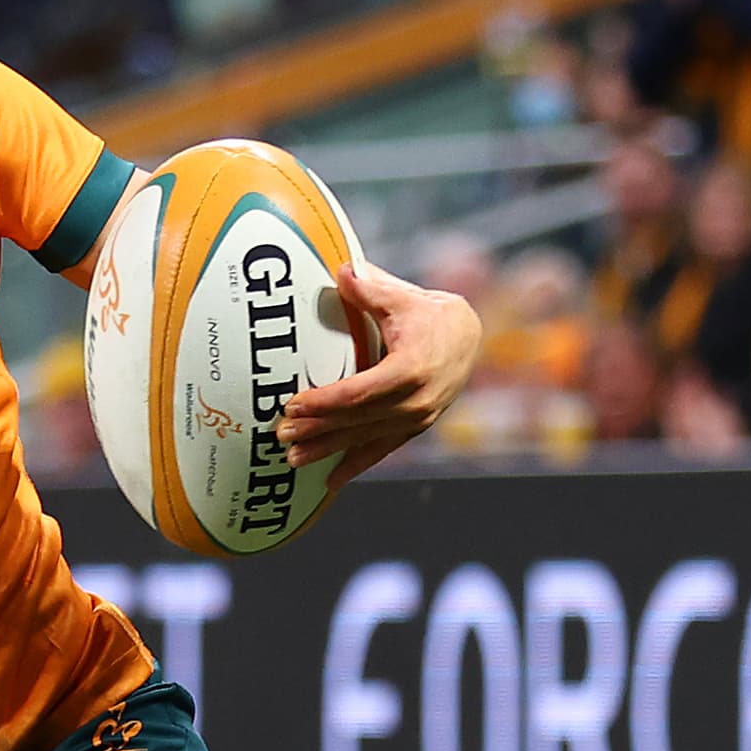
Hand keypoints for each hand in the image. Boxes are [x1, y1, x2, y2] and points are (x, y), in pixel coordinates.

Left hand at [287, 262, 480, 478]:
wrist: (469, 337)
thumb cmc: (431, 314)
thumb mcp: (402, 297)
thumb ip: (370, 287)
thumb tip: (342, 270)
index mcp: (410, 370)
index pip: (358, 392)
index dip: (324, 402)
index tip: (292, 405)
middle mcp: (416, 402)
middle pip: (357, 421)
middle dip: (317, 430)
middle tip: (281, 435)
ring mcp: (417, 419)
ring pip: (366, 440)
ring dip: (328, 451)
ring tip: (294, 459)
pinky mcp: (415, 428)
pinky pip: (382, 450)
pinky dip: (356, 465)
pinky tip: (331, 480)